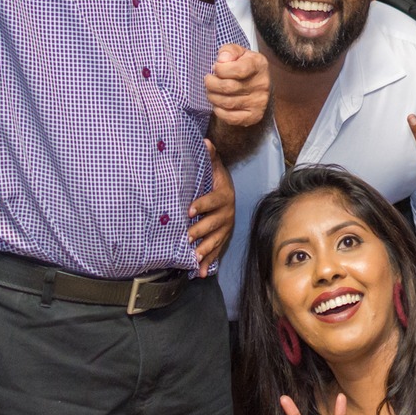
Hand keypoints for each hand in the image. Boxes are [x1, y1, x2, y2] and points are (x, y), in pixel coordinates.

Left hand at [187, 141, 232, 275]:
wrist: (229, 195)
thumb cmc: (217, 181)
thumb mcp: (215, 168)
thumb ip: (211, 156)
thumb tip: (206, 141)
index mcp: (224, 196)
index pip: (212, 201)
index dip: (201, 205)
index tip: (188, 210)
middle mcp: (227, 214)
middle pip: (212, 224)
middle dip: (199, 232)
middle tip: (186, 237)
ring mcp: (225, 229)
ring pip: (215, 241)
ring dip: (204, 250)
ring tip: (193, 258)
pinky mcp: (222, 239)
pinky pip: (216, 252)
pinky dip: (208, 262)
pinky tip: (200, 272)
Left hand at [206, 43, 268, 126]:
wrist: (256, 82)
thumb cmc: (243, 65)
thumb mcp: (237, 52)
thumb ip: (228, 51)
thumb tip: (222, 60)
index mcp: (259, 65)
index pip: (238, 70)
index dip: (221, 69)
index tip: (216, 67)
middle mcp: (262, 84)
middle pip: (229, 87)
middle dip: (212, 84)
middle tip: (208, 80)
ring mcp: (259, 102)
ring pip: (228, 103)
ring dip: (213, 97)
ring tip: (211, 91)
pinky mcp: (255, 116)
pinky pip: (232, 118)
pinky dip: (219, 111)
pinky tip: (218, 104)